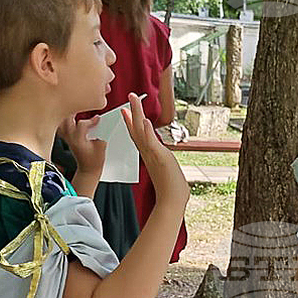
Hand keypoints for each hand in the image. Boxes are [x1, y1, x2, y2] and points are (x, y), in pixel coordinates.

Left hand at [59, 114, 106, 173]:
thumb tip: (100, 121)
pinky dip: (66, 121)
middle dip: (75, 111)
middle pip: (67, 119)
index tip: (98, 119)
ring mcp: (67, 138)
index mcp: (78, 140)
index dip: (91, 120)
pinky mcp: (66, 138)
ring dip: (70, 115)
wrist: (88, 169)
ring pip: (62, 122)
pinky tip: (72, 119)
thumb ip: (101, 132)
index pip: (81, 123)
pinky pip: (62, 126)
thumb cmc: (94, 161)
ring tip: (77, 110)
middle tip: (83, 106)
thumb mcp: (102, 146)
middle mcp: (70, 138)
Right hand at [122, 93, 188, 208]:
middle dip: (133, 112)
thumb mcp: (166, 170)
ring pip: (141, 131)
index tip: (126, 110)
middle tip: (130, 96)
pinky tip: (144, 120)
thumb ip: (163, 163)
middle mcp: (148, 153)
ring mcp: (152, 154)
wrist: (171, 201)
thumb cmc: (171, 190)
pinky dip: (147, 131)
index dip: (131, 122)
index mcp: (149, 155)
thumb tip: (165, 163)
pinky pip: (150, 142)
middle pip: (136, 128)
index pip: (137, 135)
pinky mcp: (159, 158)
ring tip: (133, 100)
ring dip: (137, 115)